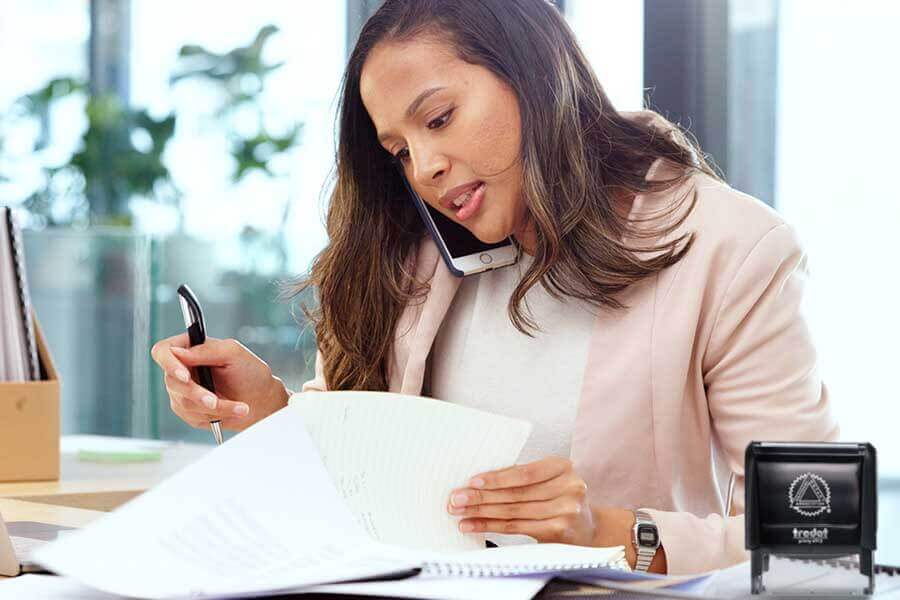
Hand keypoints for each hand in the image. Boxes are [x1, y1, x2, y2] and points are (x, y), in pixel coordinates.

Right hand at [150, 333, 288, 431]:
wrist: (261, 400)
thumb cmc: (250, 373)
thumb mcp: (234, 353)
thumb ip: (207, 350)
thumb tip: (178, 352)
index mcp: (191, 348)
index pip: (163, 351)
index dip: (169, 364)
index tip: (185, 376)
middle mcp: (183, 369)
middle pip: (172, 382)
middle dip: (197, 394)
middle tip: (215, 400)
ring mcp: (183, 391)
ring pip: (183, 403)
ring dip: (213, 407)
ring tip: (238, 406)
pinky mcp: (188, 410)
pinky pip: (192, 416)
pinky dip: (215, 415)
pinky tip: (232, 411)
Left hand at [447, 457, 595, 545]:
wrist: (591, 528)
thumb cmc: (561, 499)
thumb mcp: (550, 481)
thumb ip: (523, 478)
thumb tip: (479, 480)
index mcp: (563, 467)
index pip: (525, 473)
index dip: (497, 477)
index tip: (472, 481)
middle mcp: (569, 487)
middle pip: (516, 493)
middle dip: (481, 496)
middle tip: (456, 498)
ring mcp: (566, 511)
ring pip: (513, 512)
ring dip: (481, 512)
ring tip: (459, 513)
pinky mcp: (559, 532)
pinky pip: (517, 527)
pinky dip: (491, 526)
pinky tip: (474, 525)